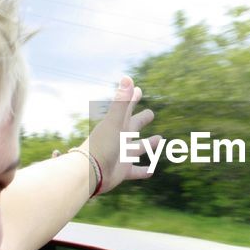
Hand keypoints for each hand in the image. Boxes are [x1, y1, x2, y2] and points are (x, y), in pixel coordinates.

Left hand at [85, 76, 159, 194]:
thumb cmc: (102, 145)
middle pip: (133, 126)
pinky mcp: (123, 171)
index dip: (133, 98)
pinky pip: (135, 171)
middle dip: (141, 119)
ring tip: (160, 138)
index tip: (139, 90)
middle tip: (151, 113)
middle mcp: (119, 139)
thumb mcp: (114, 121)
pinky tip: (152, 171)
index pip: (126, 108)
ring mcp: (121, 155)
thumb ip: (121, 101)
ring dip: (148, 144)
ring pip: (137, 148)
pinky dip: (143, 171)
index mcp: (117, 125)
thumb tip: (127, 78)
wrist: (90, 172)